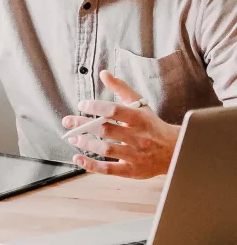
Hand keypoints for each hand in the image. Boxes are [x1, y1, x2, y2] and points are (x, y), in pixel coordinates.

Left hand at [61, 70, 179, 178]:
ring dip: (86, 143)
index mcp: (140, 119)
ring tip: (72, 138)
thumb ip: (121, 89)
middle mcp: (139, 137)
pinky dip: (91, 165)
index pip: (114, 111)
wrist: (176, 150)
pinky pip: (108, 170)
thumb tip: (104, 73)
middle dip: (83, 125)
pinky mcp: (132, 171)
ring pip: (106, 150)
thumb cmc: (152, 125)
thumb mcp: (141, 105)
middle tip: (68, 121)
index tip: (82, 105)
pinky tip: (78, 158)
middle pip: (106, 130)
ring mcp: (136, 155)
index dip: (95, 107)